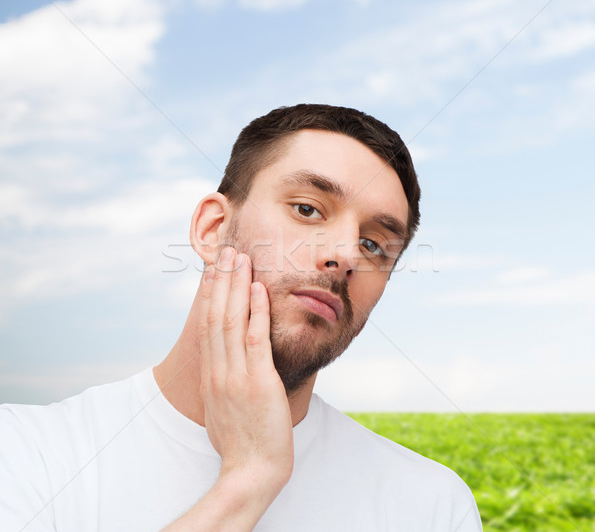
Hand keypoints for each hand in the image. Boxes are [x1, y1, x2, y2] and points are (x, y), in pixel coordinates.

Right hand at [199, 246, 293, 487]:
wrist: (251, 472)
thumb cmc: (241, 442)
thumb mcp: (221, 409)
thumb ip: (221, 384)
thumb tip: (224, 368)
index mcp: (209, 376)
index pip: (206, 326)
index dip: (208, 295)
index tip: (212, 271)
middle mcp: (217, 371)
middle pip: (215, 315)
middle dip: (220, 281)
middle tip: (225, 252)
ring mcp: (235, 375)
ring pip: (231, 320)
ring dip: (236, 286)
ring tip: (240, 258)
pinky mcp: (258, 381)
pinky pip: (254, 339)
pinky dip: (256, 311)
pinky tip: (259, 288)